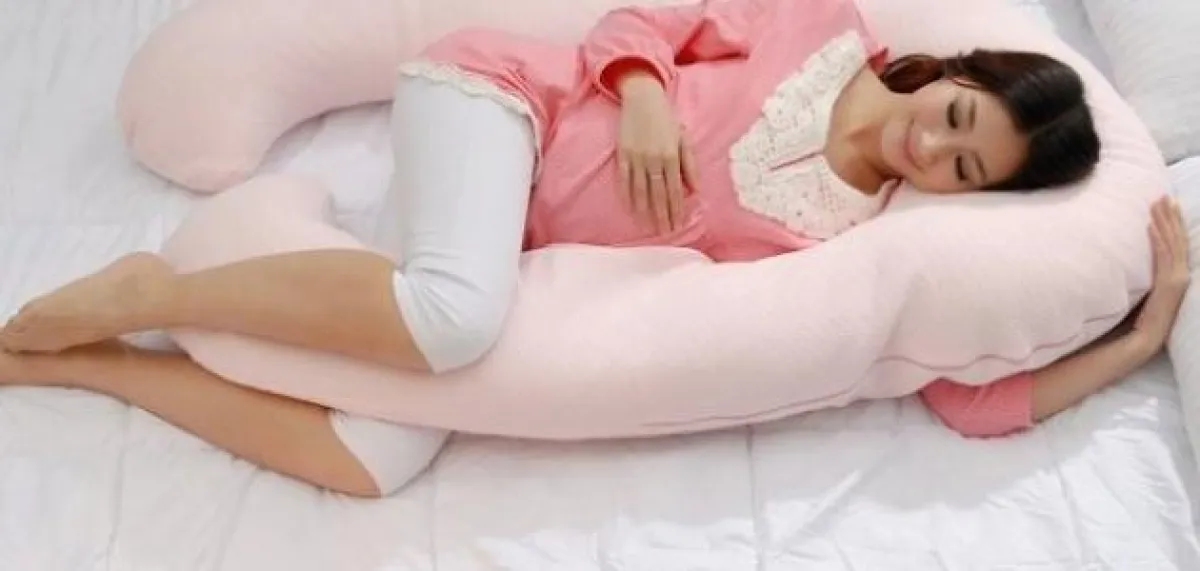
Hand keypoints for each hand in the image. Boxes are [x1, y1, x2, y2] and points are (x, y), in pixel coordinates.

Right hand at [616, 71, 697, 233]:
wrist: (642, 98)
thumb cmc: (666, 119)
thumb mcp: (683, 138)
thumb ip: (690, 164)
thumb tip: (695, 190)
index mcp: (671, 155)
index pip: (675, 189)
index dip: (676, 208)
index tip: (678, 224)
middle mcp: (654, 159)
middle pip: (659, 193)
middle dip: (663, 215)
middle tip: (665, 232)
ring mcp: (637, 157)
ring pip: (641, 190)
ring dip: (645, 211)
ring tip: (649, 227)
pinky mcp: (623, 154)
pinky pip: (624, 180)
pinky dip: (627, 195)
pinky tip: (630, 209)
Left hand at [1131, 195, 1190, 351]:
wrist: (1146, 336)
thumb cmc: (1145, 315)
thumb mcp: (1150, 288)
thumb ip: (1152, 271)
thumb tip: (1146, 253)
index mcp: (1178, 273)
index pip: (1177, 242)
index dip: (1173, 223)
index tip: (1168, 204)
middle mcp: (1181, 273)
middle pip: (1177, 238)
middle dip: (1171, 216)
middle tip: (1164, 195)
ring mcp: (1177, 278)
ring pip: (1172, 243)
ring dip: (1164, 222)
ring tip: (1157, 204)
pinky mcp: (1170, 283)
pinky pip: (1163, 256)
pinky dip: (1157, 240)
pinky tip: (1151, 226)